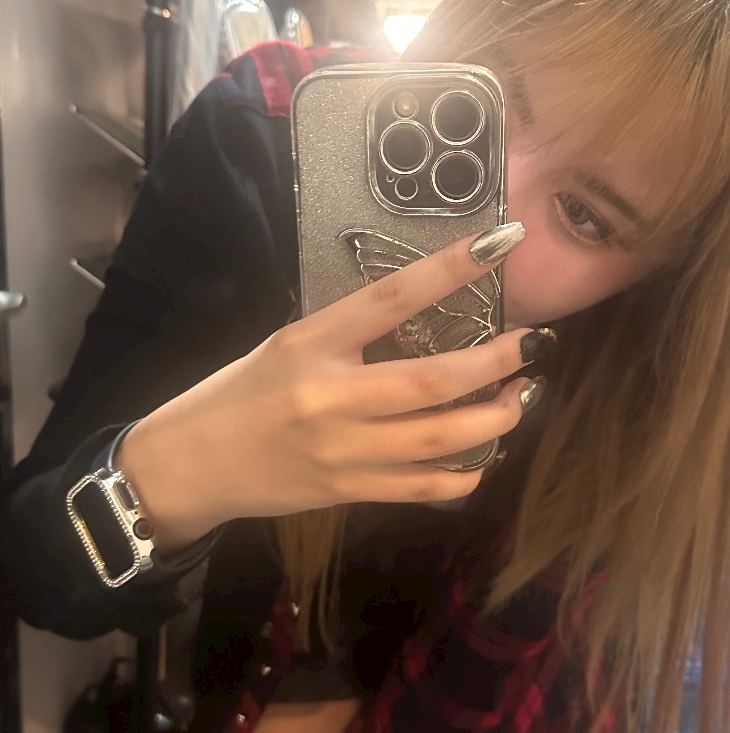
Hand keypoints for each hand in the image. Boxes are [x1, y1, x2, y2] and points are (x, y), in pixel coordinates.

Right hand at [118, 224, 543, 548]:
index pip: (392, 298)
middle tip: (537, 347)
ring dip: (496, 419)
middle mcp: (330, 397)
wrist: (195, 463)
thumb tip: (426, 321)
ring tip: (520, 397)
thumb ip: (351, 336)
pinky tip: (482, 456)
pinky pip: (422, 487)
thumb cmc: (240, 393)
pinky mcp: (348, 491)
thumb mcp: (288, 345)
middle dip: (499, 364)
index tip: (503, 241)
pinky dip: (464, 474)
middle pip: (434, 381)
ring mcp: (342, 451)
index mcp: (311, 344)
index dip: (451, 268)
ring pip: (441, 440)